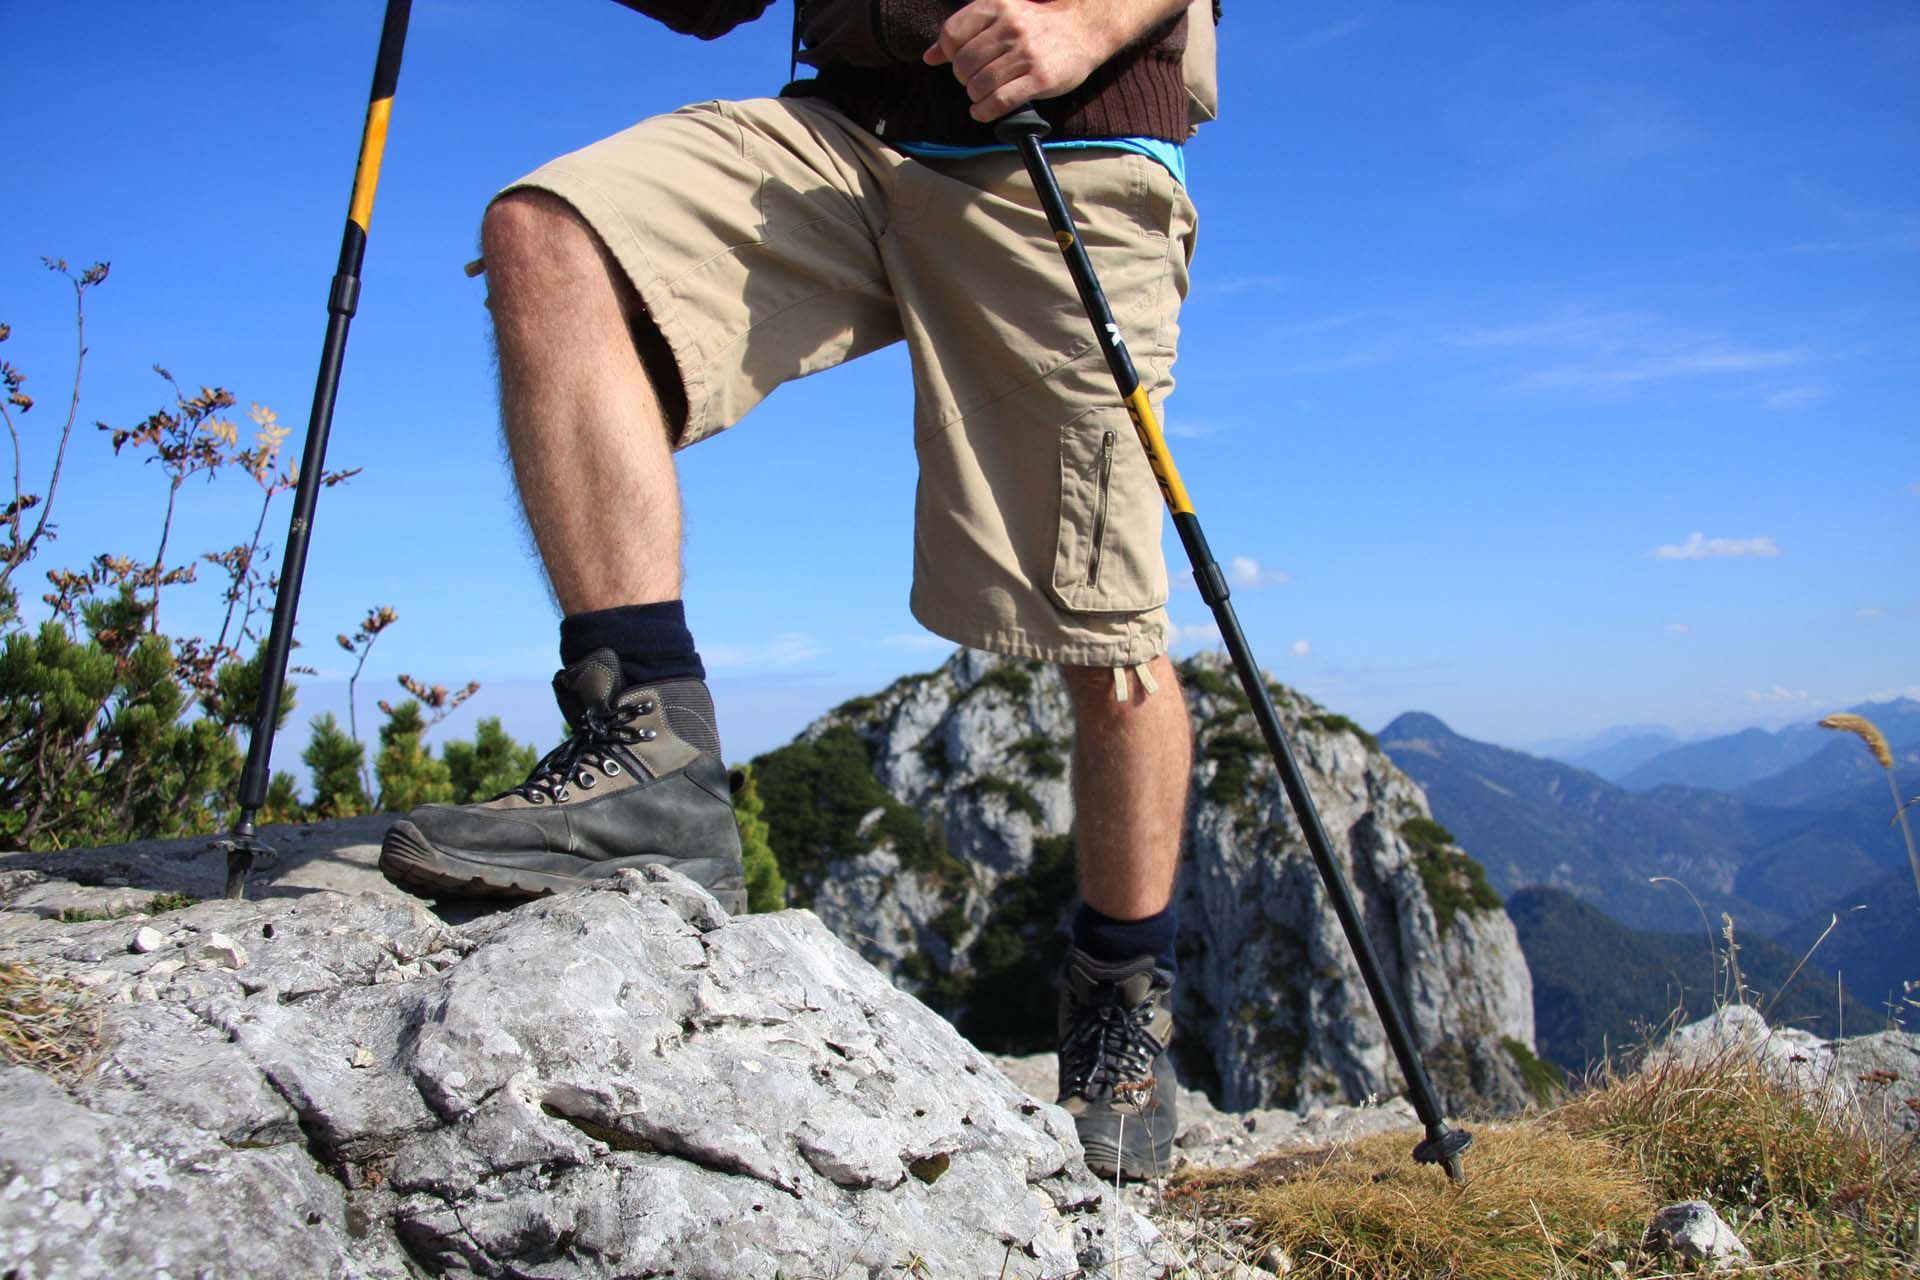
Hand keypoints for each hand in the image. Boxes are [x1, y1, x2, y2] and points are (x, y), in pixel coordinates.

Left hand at [923, 1, 1116, 123]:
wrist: (1083, 31)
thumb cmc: (1037, 27)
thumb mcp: (1001, 17)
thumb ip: (965, 33)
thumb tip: (930, 56)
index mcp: (998, 7)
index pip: (952, 35)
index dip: (949, 54)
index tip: (960, 61)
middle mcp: (1011, 27)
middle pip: (964, 64)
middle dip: (963, 79)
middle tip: (974, 81)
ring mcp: (1026, 54)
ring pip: (979, 85)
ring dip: (975, 97)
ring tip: (982, 96)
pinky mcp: (1040, 79)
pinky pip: (999, 101)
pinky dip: (985, 111)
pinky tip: (984, 111)